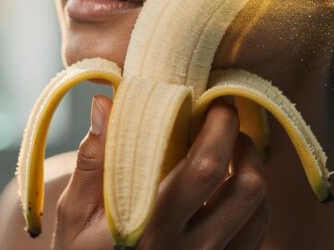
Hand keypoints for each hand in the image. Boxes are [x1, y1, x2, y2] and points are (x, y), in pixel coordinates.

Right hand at [51, 96, 268, 248]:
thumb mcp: (74, 216)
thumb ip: (93, 160)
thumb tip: (105, 102)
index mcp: (152, 228)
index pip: (205, 169)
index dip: (218, 128)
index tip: (210, 102)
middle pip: (246, 186)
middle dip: (241, 139)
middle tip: (223, 117)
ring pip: (258, 208)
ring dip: (251, 167)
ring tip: (229, 148)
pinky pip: (257, 231)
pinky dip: (251, 200)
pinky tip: (227, 185)